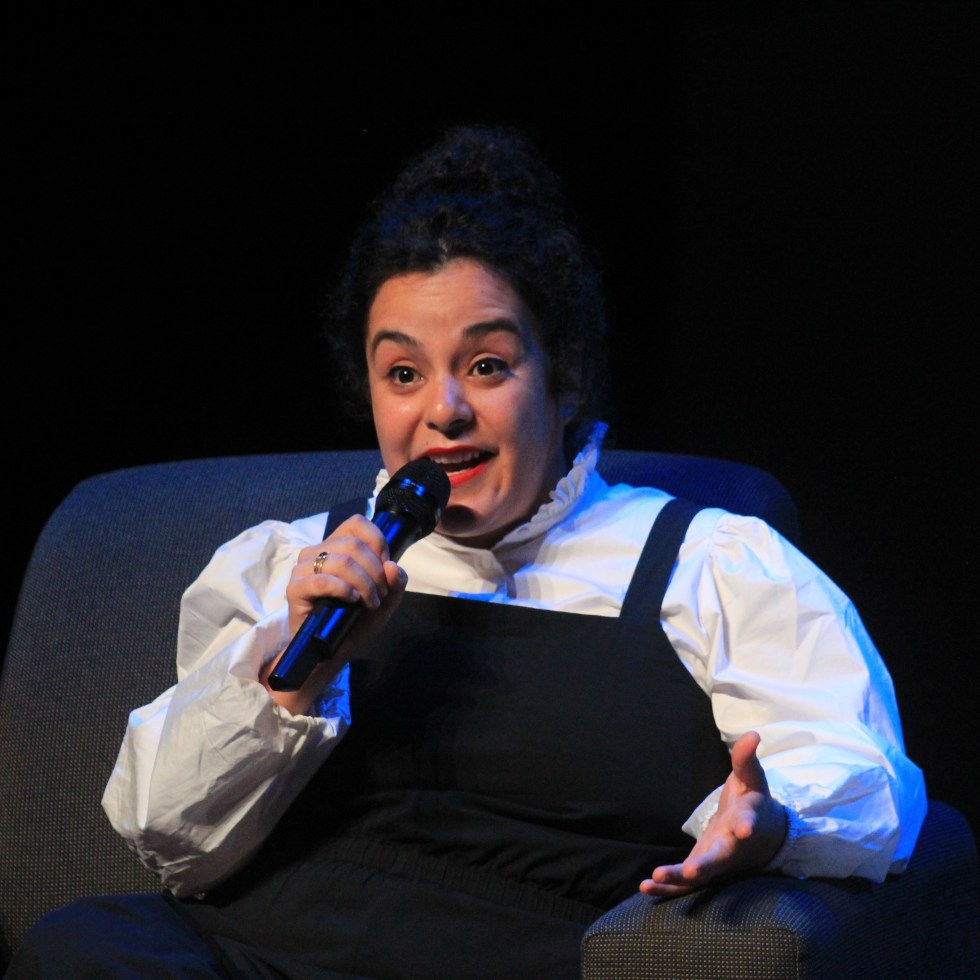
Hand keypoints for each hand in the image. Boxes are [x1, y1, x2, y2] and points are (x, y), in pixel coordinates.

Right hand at [262, 514, 407, 708]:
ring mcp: (303, 569)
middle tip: (380, 595)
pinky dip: (343, 589)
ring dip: (364, 583)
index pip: (356, 523)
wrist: (330, 653)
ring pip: (341, 561)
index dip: (378, 542)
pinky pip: (321, 580)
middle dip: (375, 571)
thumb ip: (396, 584)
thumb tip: (393, 566)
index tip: (386, 567)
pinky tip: (352, 601)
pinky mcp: (295, 589)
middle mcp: (318, 552)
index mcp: (337, 546)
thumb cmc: (354, 622)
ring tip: (369, 602)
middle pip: (353, 544)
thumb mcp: (385, 602)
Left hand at [638, 730, 786, 896]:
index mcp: (747, 821)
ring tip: (655, 878)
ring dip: (678, 880)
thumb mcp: (751, 778)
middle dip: (706, 865)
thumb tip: (753, 734)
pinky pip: (686, 885)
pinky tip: (644, 887)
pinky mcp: (704, 872)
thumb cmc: (752, 802)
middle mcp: (733, 848)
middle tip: (692, 871)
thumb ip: (746, 759)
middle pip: (721, 859)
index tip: (746, 829)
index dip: (748, 825)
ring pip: (700, 878)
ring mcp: (718, 864)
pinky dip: (668, 889)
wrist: (764, 838)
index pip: (749, 822)